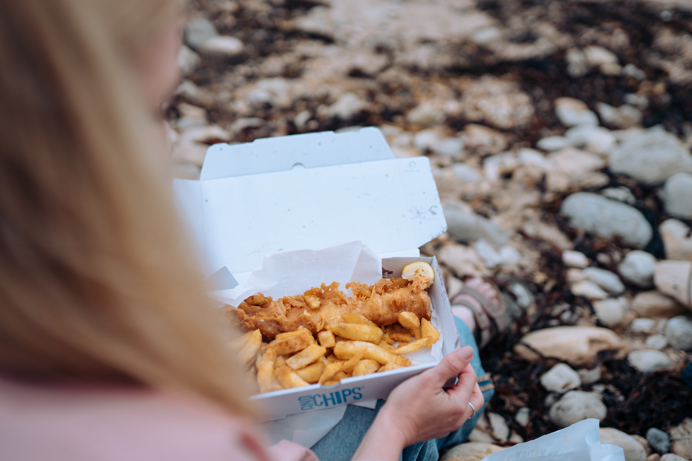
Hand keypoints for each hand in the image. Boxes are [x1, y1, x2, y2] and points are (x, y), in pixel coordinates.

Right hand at [353, 346, 483, 459]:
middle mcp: (459, 418)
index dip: (463, 363)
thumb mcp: (428, 379)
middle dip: (468, 380)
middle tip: (455, 370)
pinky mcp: (439, 429)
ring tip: (445, 381)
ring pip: (464, 406)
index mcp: (459, 406)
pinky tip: (435, 395)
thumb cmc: (406, 405)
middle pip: (474, 396)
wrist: (391, 430)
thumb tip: (469, 351)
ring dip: (459, 391)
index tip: (450, 356)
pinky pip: (453, 414)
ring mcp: (449, 426)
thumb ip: (451, 364)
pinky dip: (450, 401)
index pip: (471, 378)